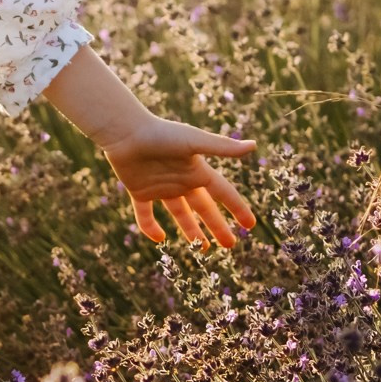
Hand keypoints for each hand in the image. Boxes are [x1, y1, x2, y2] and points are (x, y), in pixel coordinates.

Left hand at [99, 116, 258, 249]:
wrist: (126, 132)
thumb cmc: (161, 134)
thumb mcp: (195, 142)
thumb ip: (222, 148)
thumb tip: (254, 146)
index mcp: (197, 170)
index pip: (223, 192)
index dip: (237, 207)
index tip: (250, 225)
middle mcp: (181, 180)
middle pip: (204, 207)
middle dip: (217, 226)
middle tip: (230, 245)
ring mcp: (161, 187)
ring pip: (180, 214)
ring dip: (191, 230)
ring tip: (203, 249)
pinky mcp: (139, 191)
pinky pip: (145, 214)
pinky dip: (150, 227)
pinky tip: (159, 239)